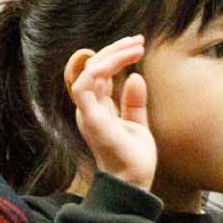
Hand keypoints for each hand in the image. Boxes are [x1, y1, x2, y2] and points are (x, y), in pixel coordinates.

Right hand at [65, 35, 155, 190]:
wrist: (133, 182)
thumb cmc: (133, 159)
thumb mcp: (137, 124)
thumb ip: (134, 102)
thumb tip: (135, 77)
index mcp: (97, 108)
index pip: (99, 73)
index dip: (116, 56)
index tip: (138, 46)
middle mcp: (88, 108)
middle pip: (93, 67)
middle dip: (116, 50)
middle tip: (139, 40)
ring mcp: (87, 112)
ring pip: (89, 70)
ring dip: (112, 55)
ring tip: (136, 46)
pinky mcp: (90, 118)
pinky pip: (84, 85)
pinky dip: (99, 69)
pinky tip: (122, 61)